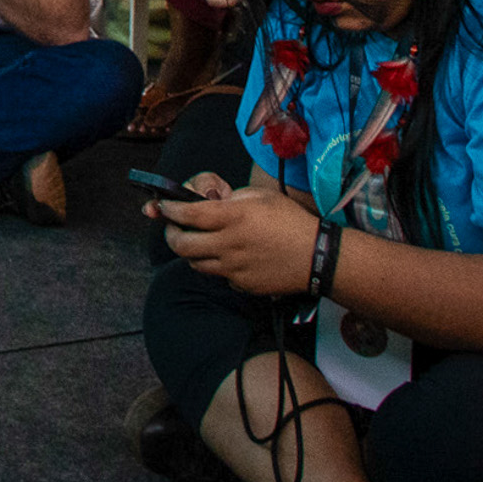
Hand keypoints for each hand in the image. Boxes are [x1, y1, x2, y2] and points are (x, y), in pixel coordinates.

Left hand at [158, 185, 320, 295]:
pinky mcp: (243, 285)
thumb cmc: (291, 221)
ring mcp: (235, 268)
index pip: (186, 214)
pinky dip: (217, 267)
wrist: (319, 256)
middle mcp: (228, 244)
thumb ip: (230, 199)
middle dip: (171, 235)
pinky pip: (220, 276)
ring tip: (198, 242)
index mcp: (231, 218)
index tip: (163, 206)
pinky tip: (228, 258)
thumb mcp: (259, 196)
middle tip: (174, 228)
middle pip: (181, 245)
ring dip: (191, 252)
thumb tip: (208, 204)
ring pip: (196, 264)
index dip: (169, 209)